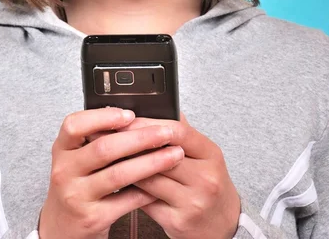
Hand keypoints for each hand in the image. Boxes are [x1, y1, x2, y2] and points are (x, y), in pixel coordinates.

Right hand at [38, 107, 184, 238]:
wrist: (62, 229)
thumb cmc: (77, 184)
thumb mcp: (76, 159)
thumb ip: (96, 138)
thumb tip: (135, 117)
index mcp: (62, 149)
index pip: (74, 125)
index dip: (102, 117)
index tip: (130, 114)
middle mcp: (64, 171)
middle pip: (104, 148)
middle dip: (140, 138)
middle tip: (166, 132)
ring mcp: (77, 196)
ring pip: (118, 175)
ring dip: (151, 163)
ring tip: (174, 155)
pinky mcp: (92, 218)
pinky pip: (126, 201)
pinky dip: (147, 191)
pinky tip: (163, 183)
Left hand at [115, 112, 240, 238]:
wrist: (224, 223)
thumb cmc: (209, 183)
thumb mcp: (204, 155)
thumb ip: (182, 133)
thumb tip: (158, 109)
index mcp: (210, 154)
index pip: (178, 131)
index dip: (149, 124)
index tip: (127, 120)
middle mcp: (204, 178)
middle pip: (160, 155)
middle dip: (131, 145)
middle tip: (108, 136)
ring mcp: (192, 202)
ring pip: (149, 179)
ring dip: (126, 167)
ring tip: (108, 157)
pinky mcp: (177, 222)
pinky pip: (146, 201)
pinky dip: (130, 190)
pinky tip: (120, 181)